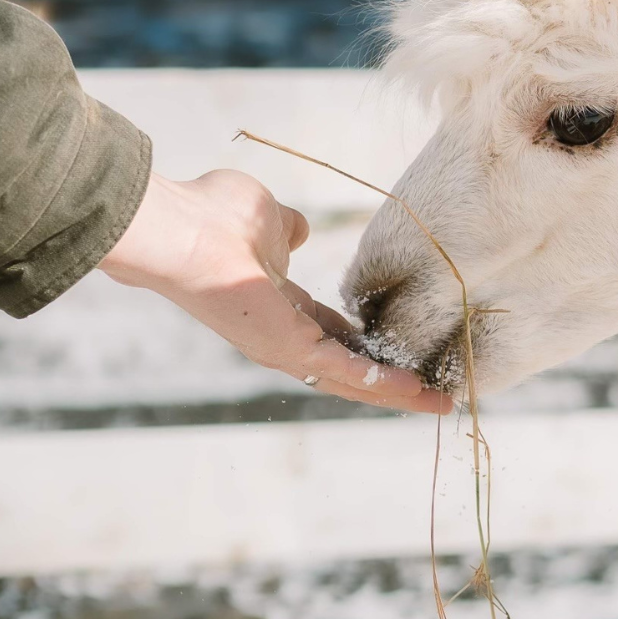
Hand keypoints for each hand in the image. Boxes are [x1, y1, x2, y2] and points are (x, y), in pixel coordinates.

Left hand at [99, 170, 451, 413]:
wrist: (179, 228)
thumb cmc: (211, 216)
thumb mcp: (267, 217)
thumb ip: (285, 230)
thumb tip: (294, 231)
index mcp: (280, 307)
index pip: (332, 336)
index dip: (367, 346)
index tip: (400, 350)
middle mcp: (283, 337)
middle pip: (349, 369)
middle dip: (392, 384)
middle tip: (434, 395)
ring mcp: (284, 348)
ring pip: (352, 380)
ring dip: (397, 394)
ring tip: (438, 402)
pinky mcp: (288, 349)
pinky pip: (345, 371)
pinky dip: (381, 384)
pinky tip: (416, 390)